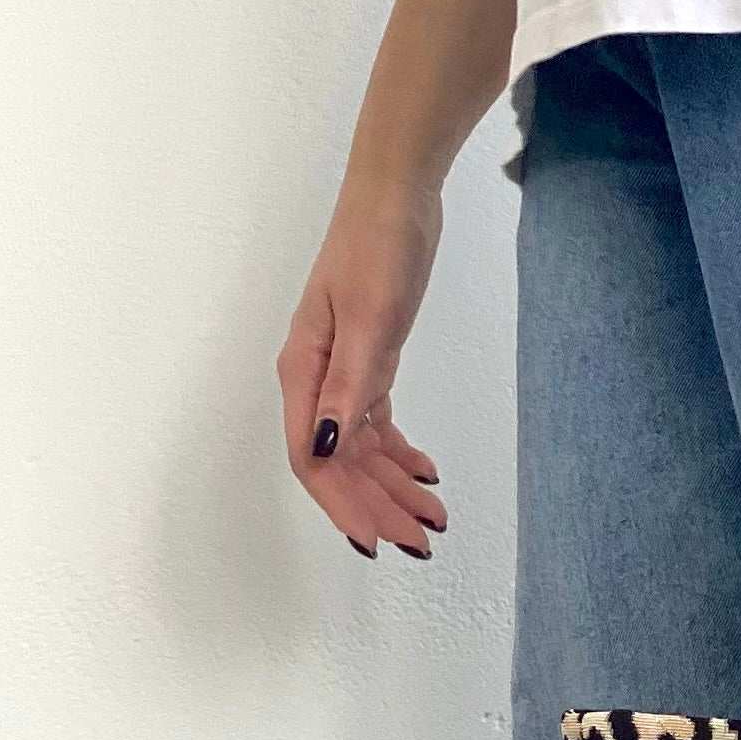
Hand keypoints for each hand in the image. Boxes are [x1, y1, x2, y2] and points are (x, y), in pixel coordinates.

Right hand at [278, 174, 449, 560]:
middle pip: (338, 463)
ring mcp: (340, 370)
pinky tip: (426, 473)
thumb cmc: (379, 247)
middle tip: (423, 544)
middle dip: (377, 507)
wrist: (396, 196)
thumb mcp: (371, 318)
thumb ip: (350, 386)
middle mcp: (315, 379)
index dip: (343, 506)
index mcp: (304, 372)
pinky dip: (399, 452)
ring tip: (436, 519)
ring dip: (393, 487)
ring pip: (360, 448)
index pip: (313, 460)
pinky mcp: (368, 359)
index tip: (377, 542)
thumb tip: (324, 448)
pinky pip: (374, 422)